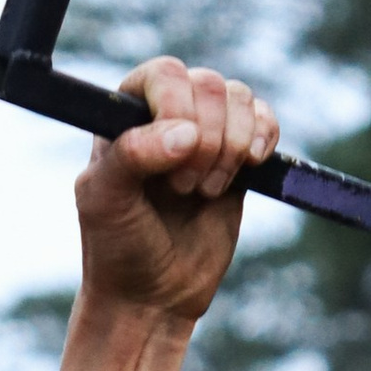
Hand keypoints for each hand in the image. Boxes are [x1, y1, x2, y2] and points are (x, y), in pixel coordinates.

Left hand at [75, 59, 280, 329]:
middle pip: (210, 84)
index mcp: (125, 113)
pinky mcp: (239, 159)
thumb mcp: (106, 200)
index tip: (171, 164)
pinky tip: (250, 167)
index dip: (178, 111)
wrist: (153, 296)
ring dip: (233, 148)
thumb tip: (186, 133)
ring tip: (206, 192)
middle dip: (208, 141)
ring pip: (240, 98)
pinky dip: (265, 137)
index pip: (165, 74)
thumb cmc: (118, 247)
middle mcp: (166, 114)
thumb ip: (133, 156)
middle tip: (183, 190)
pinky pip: (265, 120)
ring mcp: (206, 134)